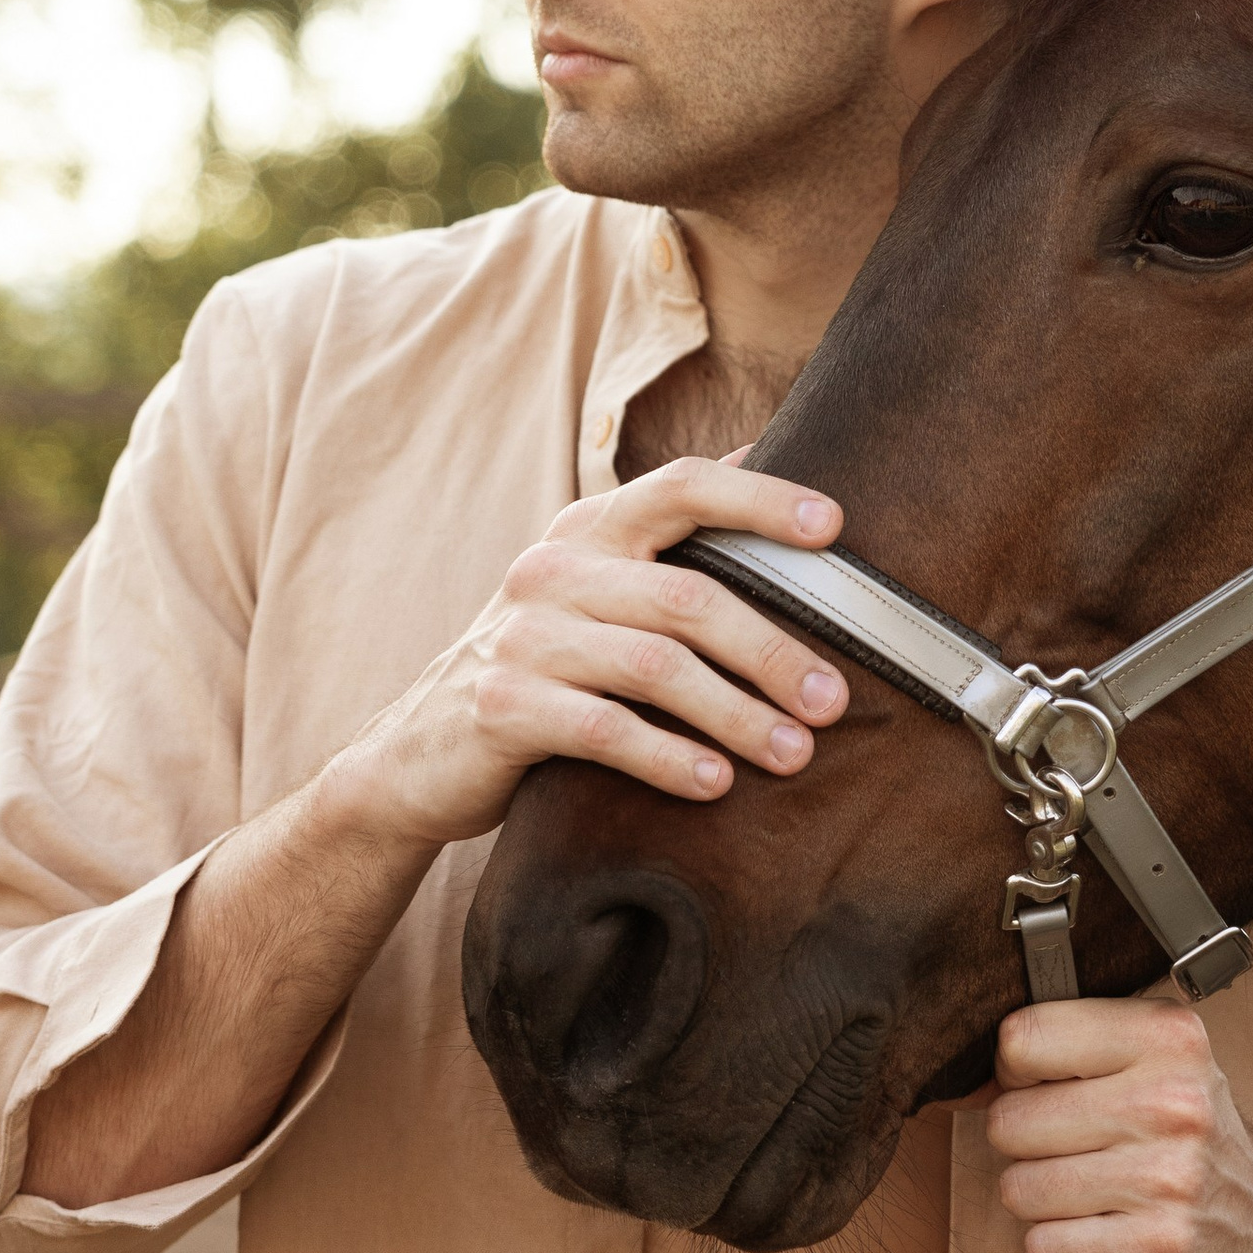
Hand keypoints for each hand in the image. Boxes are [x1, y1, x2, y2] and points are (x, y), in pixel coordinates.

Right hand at [329, 455, 851, 852]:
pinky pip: (604, 729)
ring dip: (736, 714)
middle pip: (688, 596)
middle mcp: (554, 568)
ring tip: (794, 754)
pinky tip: (715, 784)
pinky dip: (668, 758)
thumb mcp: (594, 595)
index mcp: (589, 529)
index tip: (835, 529)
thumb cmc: (542, 671)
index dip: (762, 499)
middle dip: (772, 651)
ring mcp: (523, 636)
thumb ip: (665, 547)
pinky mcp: (501, 705)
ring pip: (655, 666)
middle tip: (832, 701)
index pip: (683, 485)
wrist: (418, 755)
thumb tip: (766, 467)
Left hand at [987, 997, 1252, 1252]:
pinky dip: (1061, 1249)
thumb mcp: (1159, 1062)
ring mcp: (1170, 1179)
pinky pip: (1044, 1248)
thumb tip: (974, 1073)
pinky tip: (1105, 1234)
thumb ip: (1076, 1045)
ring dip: (1043, 1201)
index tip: (1048, 1088)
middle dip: (1027, 1145)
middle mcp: (1174, 1102)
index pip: (1024, 1037)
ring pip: (1019, 1188)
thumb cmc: (1193, 1141)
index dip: (1017, 1071)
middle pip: (1009, 1121)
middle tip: (1081, 1151)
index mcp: (1169, 1037)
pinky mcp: (1160, 1249)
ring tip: (1097, 1194)